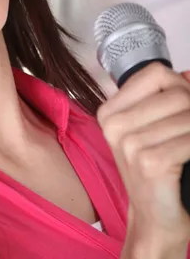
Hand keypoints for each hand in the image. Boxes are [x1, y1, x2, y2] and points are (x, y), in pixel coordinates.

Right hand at [97, 63, 189, 255]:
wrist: (155, 219)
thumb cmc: (156, 172)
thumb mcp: (151, 129)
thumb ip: (165, 98)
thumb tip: (188, 74)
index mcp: (110, 111)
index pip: (155, 73)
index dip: (179, 84)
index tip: (183, 105)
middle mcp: (114, 124)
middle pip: (176, 94)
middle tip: (188, 131)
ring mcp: (128, 143)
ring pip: (187, 115)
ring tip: (187, 144)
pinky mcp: (148, 162)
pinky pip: (189, 139)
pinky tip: (189, 158)